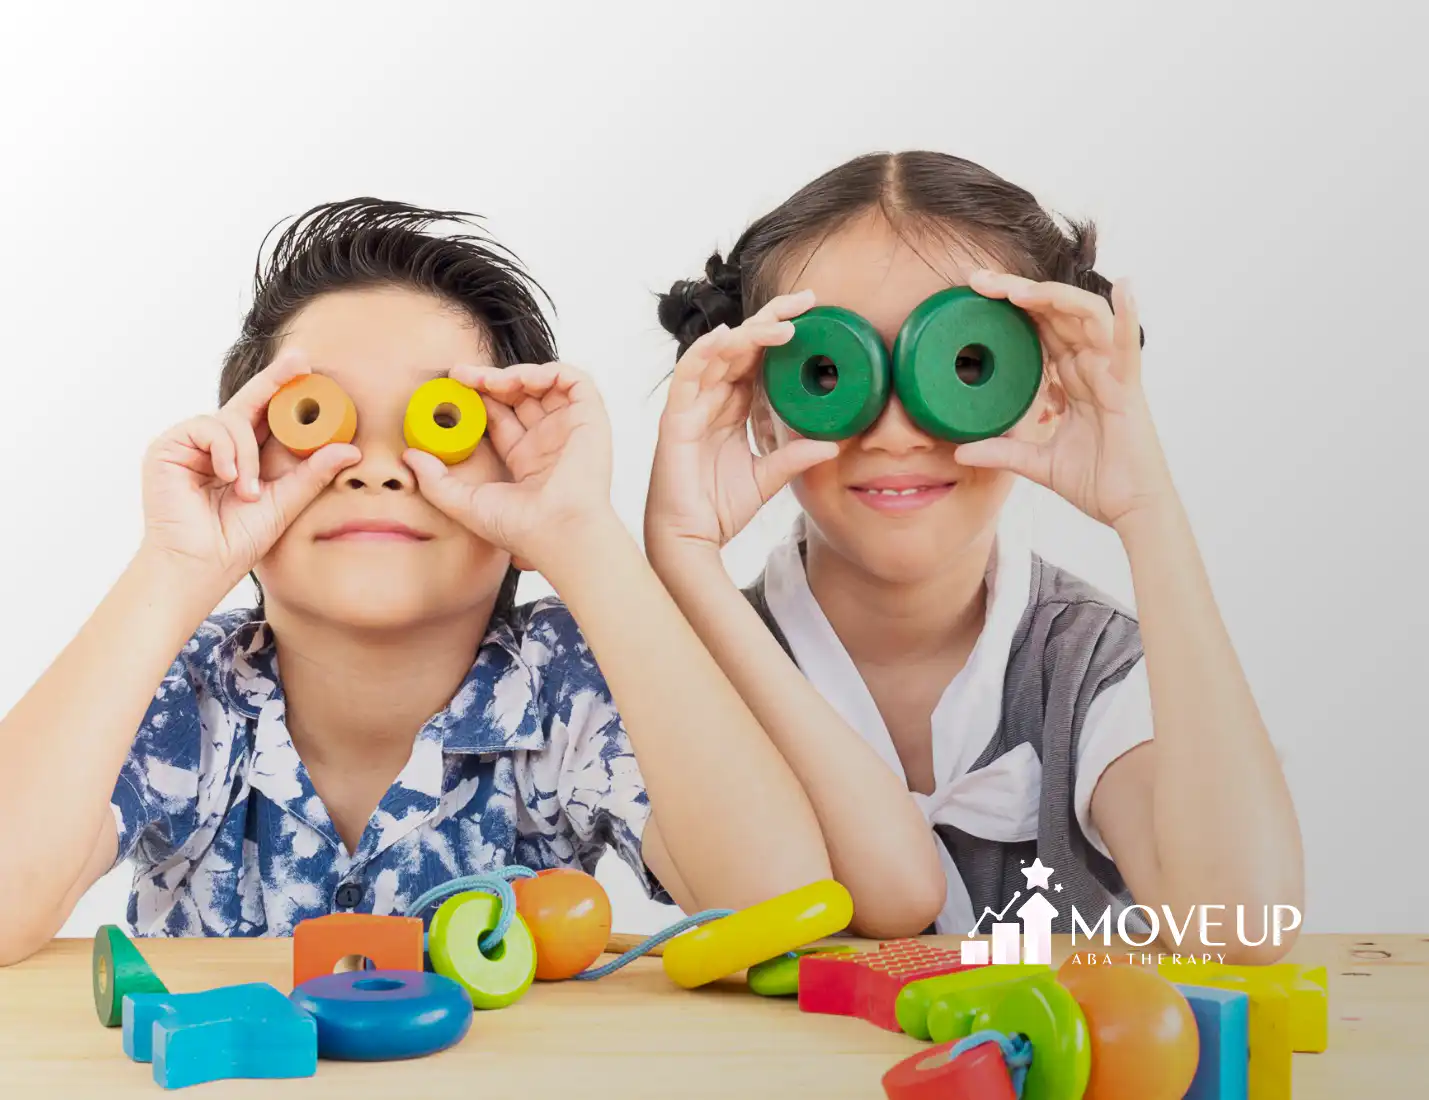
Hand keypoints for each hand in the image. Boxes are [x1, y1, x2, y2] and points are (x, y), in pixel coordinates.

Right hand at [140, 351, 360, 587]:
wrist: (200, 566)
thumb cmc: (236, 541)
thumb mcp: (285, 502)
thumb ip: (313, 474)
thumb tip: (351, 450)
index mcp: (243, 455)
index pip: (267, 416)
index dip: (284, 390)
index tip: (308, 367)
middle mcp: (216, 445)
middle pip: (248, 402)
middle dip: (274, 380)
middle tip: (300, 360)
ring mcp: (191, 444)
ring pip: (232, 420)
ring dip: (248, 454)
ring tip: (248, 491)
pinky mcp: (168, 447)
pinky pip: (208, 427)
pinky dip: (226, 451)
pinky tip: (229, 478)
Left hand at [405, 362, 615, 569]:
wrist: (556, 531)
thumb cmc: (521, 527)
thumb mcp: (466, 503)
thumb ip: (436, 481)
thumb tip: (409, 457)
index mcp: (526, 459)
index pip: (501, 416)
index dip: (478, 398)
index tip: (453, 389)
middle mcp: (549, 441)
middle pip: (519, 395)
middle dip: (490, 380)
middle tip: (461, 376)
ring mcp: (570, 428)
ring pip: (545, 383)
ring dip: (516, 373)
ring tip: (489, 379)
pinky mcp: (590, 419)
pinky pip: (574, 380)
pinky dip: (548, 371)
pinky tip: (521, 380)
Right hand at [646, 290, 839, 552]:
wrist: (691, 539)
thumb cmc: (717, 508)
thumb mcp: (767, 478)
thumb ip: (794, 457)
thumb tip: (833, 444)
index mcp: (732, 407)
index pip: (756, 358)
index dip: (779, 332)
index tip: (813, 313)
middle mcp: (711, 400)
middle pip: (740, 346)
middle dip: (770, 319)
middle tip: (805, 301)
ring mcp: (691, 407)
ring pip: (717, 354)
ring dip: (748, 334)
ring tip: (781, 324)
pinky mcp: (675, 421)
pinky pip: (687, 378)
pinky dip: (703, 354)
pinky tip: (725, 337)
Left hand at [956, 272, 1174, 532]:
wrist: (1130, 511)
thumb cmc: (1097, 482)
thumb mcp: (1037, 464)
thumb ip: (1003, 452)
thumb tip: (960, 451)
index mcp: (1072, 378)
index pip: (1039, 329)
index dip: (1011, 307)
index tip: (974, 292)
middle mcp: (1092, 367)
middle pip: (1056, 314)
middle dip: (1019, 292)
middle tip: (980, 280)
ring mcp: (1112, 374)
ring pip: (1086, 318)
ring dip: (1053, 298)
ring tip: (1017, 290)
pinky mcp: (1129, 390)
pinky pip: (1129, 346)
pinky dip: (1128, 316)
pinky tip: (1125, 288)